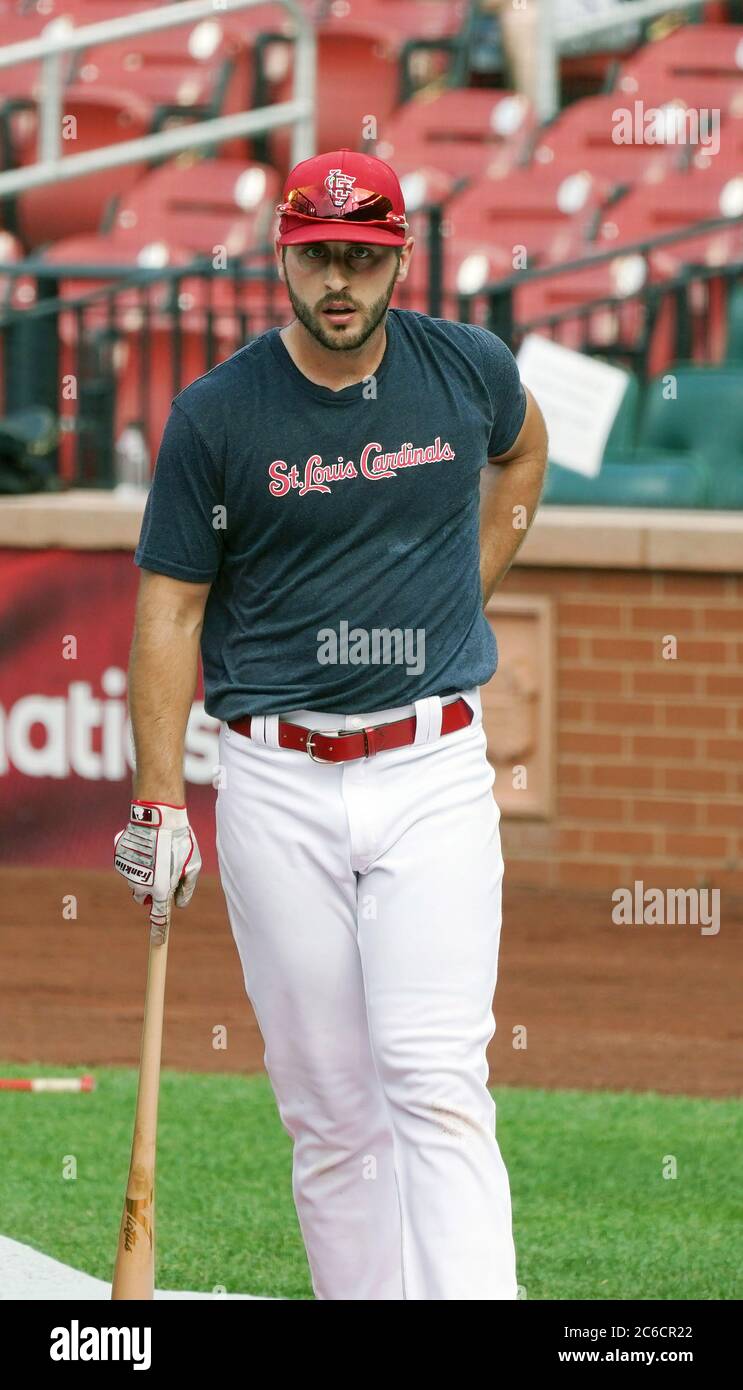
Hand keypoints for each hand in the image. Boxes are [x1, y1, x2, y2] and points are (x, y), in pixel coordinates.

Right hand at [114, 800, 201, 941]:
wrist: (158, 817)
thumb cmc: (180, 841)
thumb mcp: (193, 866)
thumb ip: (187, 889)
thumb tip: (180, 904)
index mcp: (161, 890)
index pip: (159, 919)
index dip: (159, 933)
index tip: (158, 941)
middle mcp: (141, 885)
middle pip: (143, 898)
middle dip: (151, 891)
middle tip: (162, 873)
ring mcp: (128, 872)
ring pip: (134, 881)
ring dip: (143, 874)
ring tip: (156, 853)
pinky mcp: (119, 859)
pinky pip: (127, 866)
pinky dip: (135, 860)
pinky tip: (146, 845)